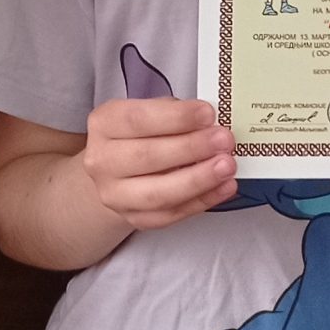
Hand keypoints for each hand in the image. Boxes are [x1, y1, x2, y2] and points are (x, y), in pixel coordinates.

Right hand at [82, 95, 236, 229]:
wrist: (120, 170)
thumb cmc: (142, 134)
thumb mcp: (151, 111)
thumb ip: (175, 113)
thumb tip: (208, 123)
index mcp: (104, 124)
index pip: (138, 120)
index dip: (176, 117)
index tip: (208, 114)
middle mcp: (102, 160)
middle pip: (147, 157)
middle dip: (191, 148)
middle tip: (224, 140)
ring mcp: (115, 195)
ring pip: (158, 193)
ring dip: (198, 179)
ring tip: (227, 165)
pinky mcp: (134, 218)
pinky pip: (171, 214)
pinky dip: (202, 201)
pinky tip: (225, 187)